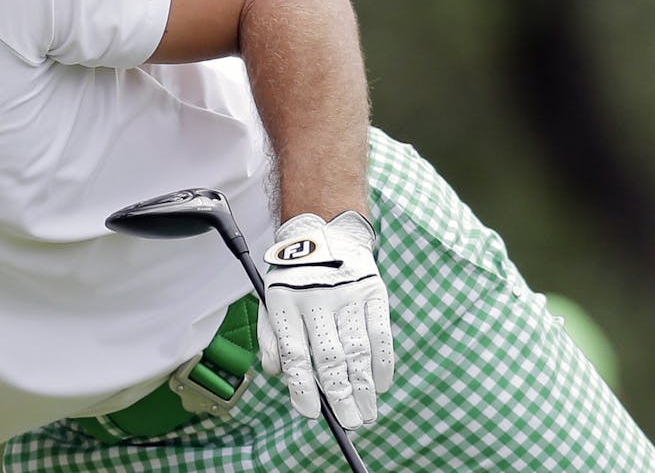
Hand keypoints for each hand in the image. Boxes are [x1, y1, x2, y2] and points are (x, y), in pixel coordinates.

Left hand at [256, 211, 393, 428]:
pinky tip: (381, 385)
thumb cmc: (294, 279)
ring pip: (358, 350)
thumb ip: (272, 338)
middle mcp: (316, 298)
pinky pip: (381, 334)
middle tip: (350, 422)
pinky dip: (383, 363)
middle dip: (341, 396)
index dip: (302, 387)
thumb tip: (278, 375)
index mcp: (285, 302)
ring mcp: (347, 294)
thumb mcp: (270, 300)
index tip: (311, 414)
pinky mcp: (373, 292)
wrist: (325, 233)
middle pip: (330, 357)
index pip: (294, 353)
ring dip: (364, 387)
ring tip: (366, 413)